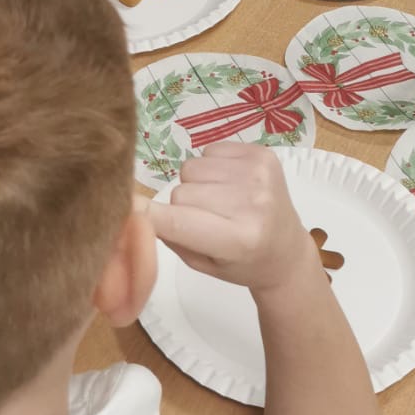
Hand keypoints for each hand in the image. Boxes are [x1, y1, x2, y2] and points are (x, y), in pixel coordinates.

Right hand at [148, 143, 316, 295]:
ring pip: (191, 167)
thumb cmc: (241, 264)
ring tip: (219, 202)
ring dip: (197, 184)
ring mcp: (260, 174)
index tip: (129, 210)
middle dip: (182, 205)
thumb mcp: (201, 264)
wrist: (286, 249)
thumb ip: (170, 236)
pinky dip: (213, 168)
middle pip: (181, 191)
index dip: (149, 214)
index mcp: (238, 239)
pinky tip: (230, 185)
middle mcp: (253, 203)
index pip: (179, 220)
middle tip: (204, 220)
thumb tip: (134, 206)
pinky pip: (209, 150)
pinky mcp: (263, 153)